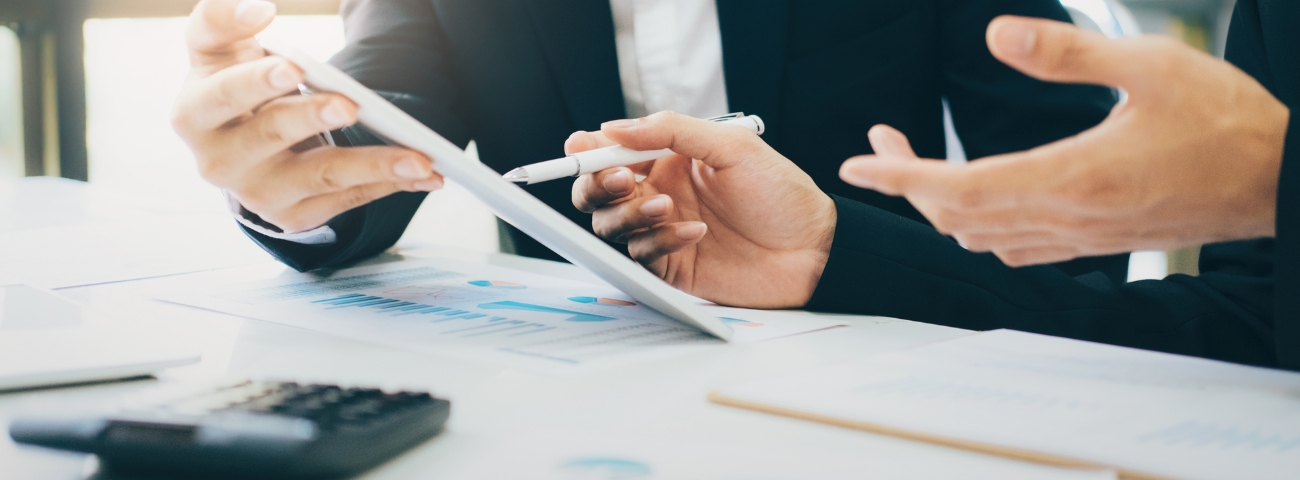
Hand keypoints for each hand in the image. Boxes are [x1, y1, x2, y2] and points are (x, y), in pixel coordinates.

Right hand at [172, 0, 443, 232]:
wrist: (237, 143)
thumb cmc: (232, 82)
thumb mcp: (216, 49)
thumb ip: (222, 20)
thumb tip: (256, 8)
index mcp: (194, 114)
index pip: (222, 96)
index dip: (255, 82)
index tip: (291, 67)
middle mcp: (219, 162)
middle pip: (272, 137)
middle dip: (313, 119)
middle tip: (351, 106)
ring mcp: (258, 195)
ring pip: (323, 177)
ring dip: (375, 166)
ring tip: (419, 158)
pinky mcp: (293, 217)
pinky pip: (347, 200)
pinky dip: (389, 186)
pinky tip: (423, 176)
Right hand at [570, 112, 836, 307]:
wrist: (814, 249)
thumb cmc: (782, 195)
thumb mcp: (731, 146)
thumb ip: (670, 131)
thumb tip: (613, 128)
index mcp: (669, 159)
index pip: (611, 152)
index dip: (589, 151)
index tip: (583, 150)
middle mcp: (659, 193)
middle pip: (597, 192)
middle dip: (597, 186)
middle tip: (622, 181)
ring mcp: (662, 231)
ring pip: (610, 225)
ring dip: (628, 214)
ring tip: (664, 208)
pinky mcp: (670, 267)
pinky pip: (641, 255)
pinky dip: (660, 241)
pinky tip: (696, 232)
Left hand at [839, 16, 1289, 266]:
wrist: (1279, 181)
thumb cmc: (1225, 121)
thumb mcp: (1150, 65)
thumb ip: (1067, 52)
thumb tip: (995, 36)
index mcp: (1071, 178)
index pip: (958, 186)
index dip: (899, 176)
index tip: (857, 163)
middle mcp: (1066, 219)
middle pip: (956, 216)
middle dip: (907, 184)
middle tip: (883, 145)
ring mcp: (1079, 239)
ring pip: (980, 238)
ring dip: (938, 205)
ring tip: (918, 167)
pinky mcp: (1094, 244)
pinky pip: (1014, 249)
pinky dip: (976, 226)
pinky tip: (976, 199)